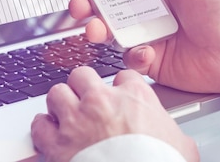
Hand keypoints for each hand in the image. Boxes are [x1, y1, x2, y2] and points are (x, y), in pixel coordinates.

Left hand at [31, 66, 198, 161]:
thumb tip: (173, 137)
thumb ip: (168, 129)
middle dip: (83, 87)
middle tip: (86, 100)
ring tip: (65, 114)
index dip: (120, 88)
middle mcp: (102, 101)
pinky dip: (43, 128)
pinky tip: (49, 133)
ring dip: (60, 103)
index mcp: (135, 97)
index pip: (123, 76)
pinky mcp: (57, 144)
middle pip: (83, 75)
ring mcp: (77, 120)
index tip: (119, 98)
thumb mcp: (179, 143)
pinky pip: (40, 124)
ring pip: (57, 93)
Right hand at [69, 0, 219, 92]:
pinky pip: (129, 57)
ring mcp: (147, 32)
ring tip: (97, 31)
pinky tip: (147, 52)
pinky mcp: (151, 58)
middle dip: (85, 2)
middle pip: (104, 1)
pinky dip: (133, 55)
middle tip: (79, 6)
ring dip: (97, 29)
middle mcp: (148, 5)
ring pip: (109, 30)